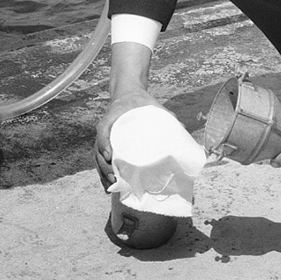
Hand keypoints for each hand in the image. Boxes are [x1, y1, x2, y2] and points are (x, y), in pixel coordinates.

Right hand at [94, 40, 159, 189]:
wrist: (128, 93)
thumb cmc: (140, 101)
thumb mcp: (152, 104)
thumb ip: (166, 115)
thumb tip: (182, 128)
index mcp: (113, 115)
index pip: (103, 129)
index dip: (104, 143)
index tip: (109, 156)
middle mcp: (106, 127)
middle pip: (98, 148)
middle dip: (104, 166)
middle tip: (114, 178)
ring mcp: (105, 136)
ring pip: (97, 156)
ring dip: (103, 173)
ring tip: (112, 186)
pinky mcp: (107, 144)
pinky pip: (101, 159)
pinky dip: (103, 172)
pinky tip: (109, 185)